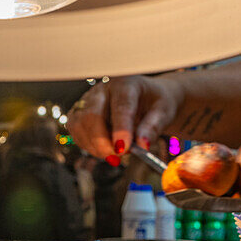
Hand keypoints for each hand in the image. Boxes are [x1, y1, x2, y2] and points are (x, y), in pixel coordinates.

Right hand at [67, 75, 183, 161]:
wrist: (148, 98)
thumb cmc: (154, 102)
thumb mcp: (164, 112)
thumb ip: (153, 127)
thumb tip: (142, 145)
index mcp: (126, 84)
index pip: (120, 106)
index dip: (121, 129)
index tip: (123, 148)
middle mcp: (103, 90)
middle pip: (92, 115)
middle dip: (102, 141)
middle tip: (118, 157)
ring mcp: (88, 100)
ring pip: (79, 124)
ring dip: (94, 145)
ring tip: (115, 154)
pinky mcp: (80, 113)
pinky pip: (76, 131)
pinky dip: (88, 145)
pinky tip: (104, 149)